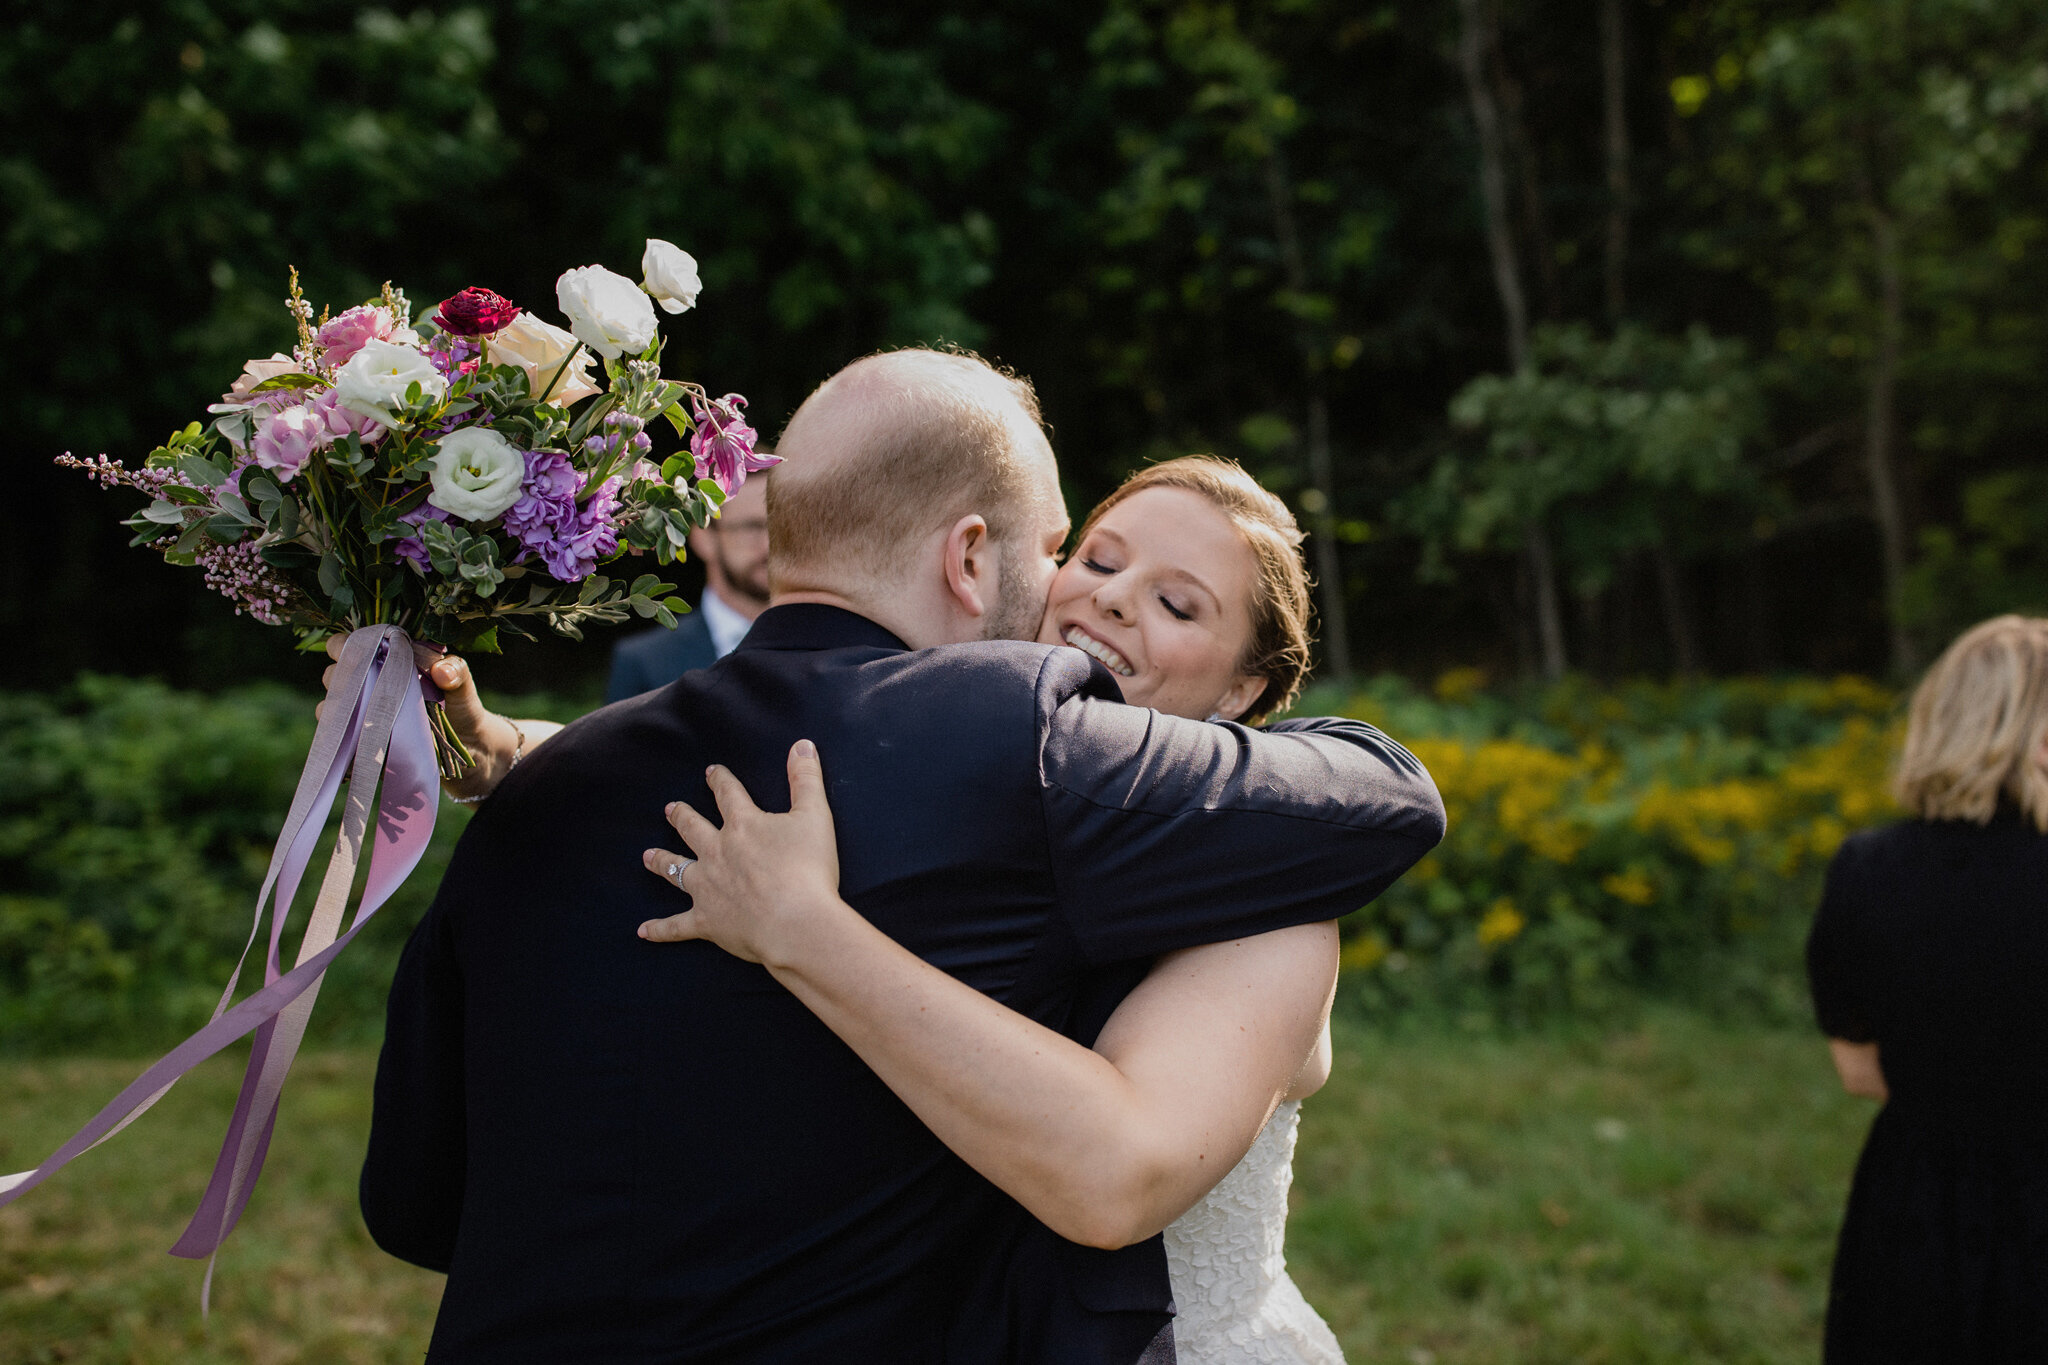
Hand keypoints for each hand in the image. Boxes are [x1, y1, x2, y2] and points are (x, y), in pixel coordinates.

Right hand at [317, 636, 522, 801]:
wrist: (469, 752)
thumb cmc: (463, 710)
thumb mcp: (463, 689)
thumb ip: (456, 673)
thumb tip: (442, 671)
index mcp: (386, 663)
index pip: (350, 645)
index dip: (346, 646)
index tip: (360, 654)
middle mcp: (367, 686)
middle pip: (332, 675)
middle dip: (344, 680)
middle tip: (369, 691)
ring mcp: (362, 716)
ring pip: (329, 709)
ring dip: (342, 713)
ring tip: (370, 718)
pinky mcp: (363, 745)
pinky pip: (338, 742)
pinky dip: (343, 742)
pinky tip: (361, 742)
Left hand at [638, 740, 842, 966]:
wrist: (796, 922)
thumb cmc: (809, 869)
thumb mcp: (815, 816)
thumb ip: (806, 779)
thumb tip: (802, 744)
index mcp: (742, 825)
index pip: (727, 794)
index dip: (719, 780)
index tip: (711, 772)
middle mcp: (717, 852)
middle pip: (692, 828)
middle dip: (681, 816)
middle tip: (670, 809)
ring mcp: (707, 887)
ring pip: (676, 869)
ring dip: (662, 861)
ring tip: (648, 855)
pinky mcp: (706, 921)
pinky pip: (676, 926)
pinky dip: (659, 930)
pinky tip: (642, 931)